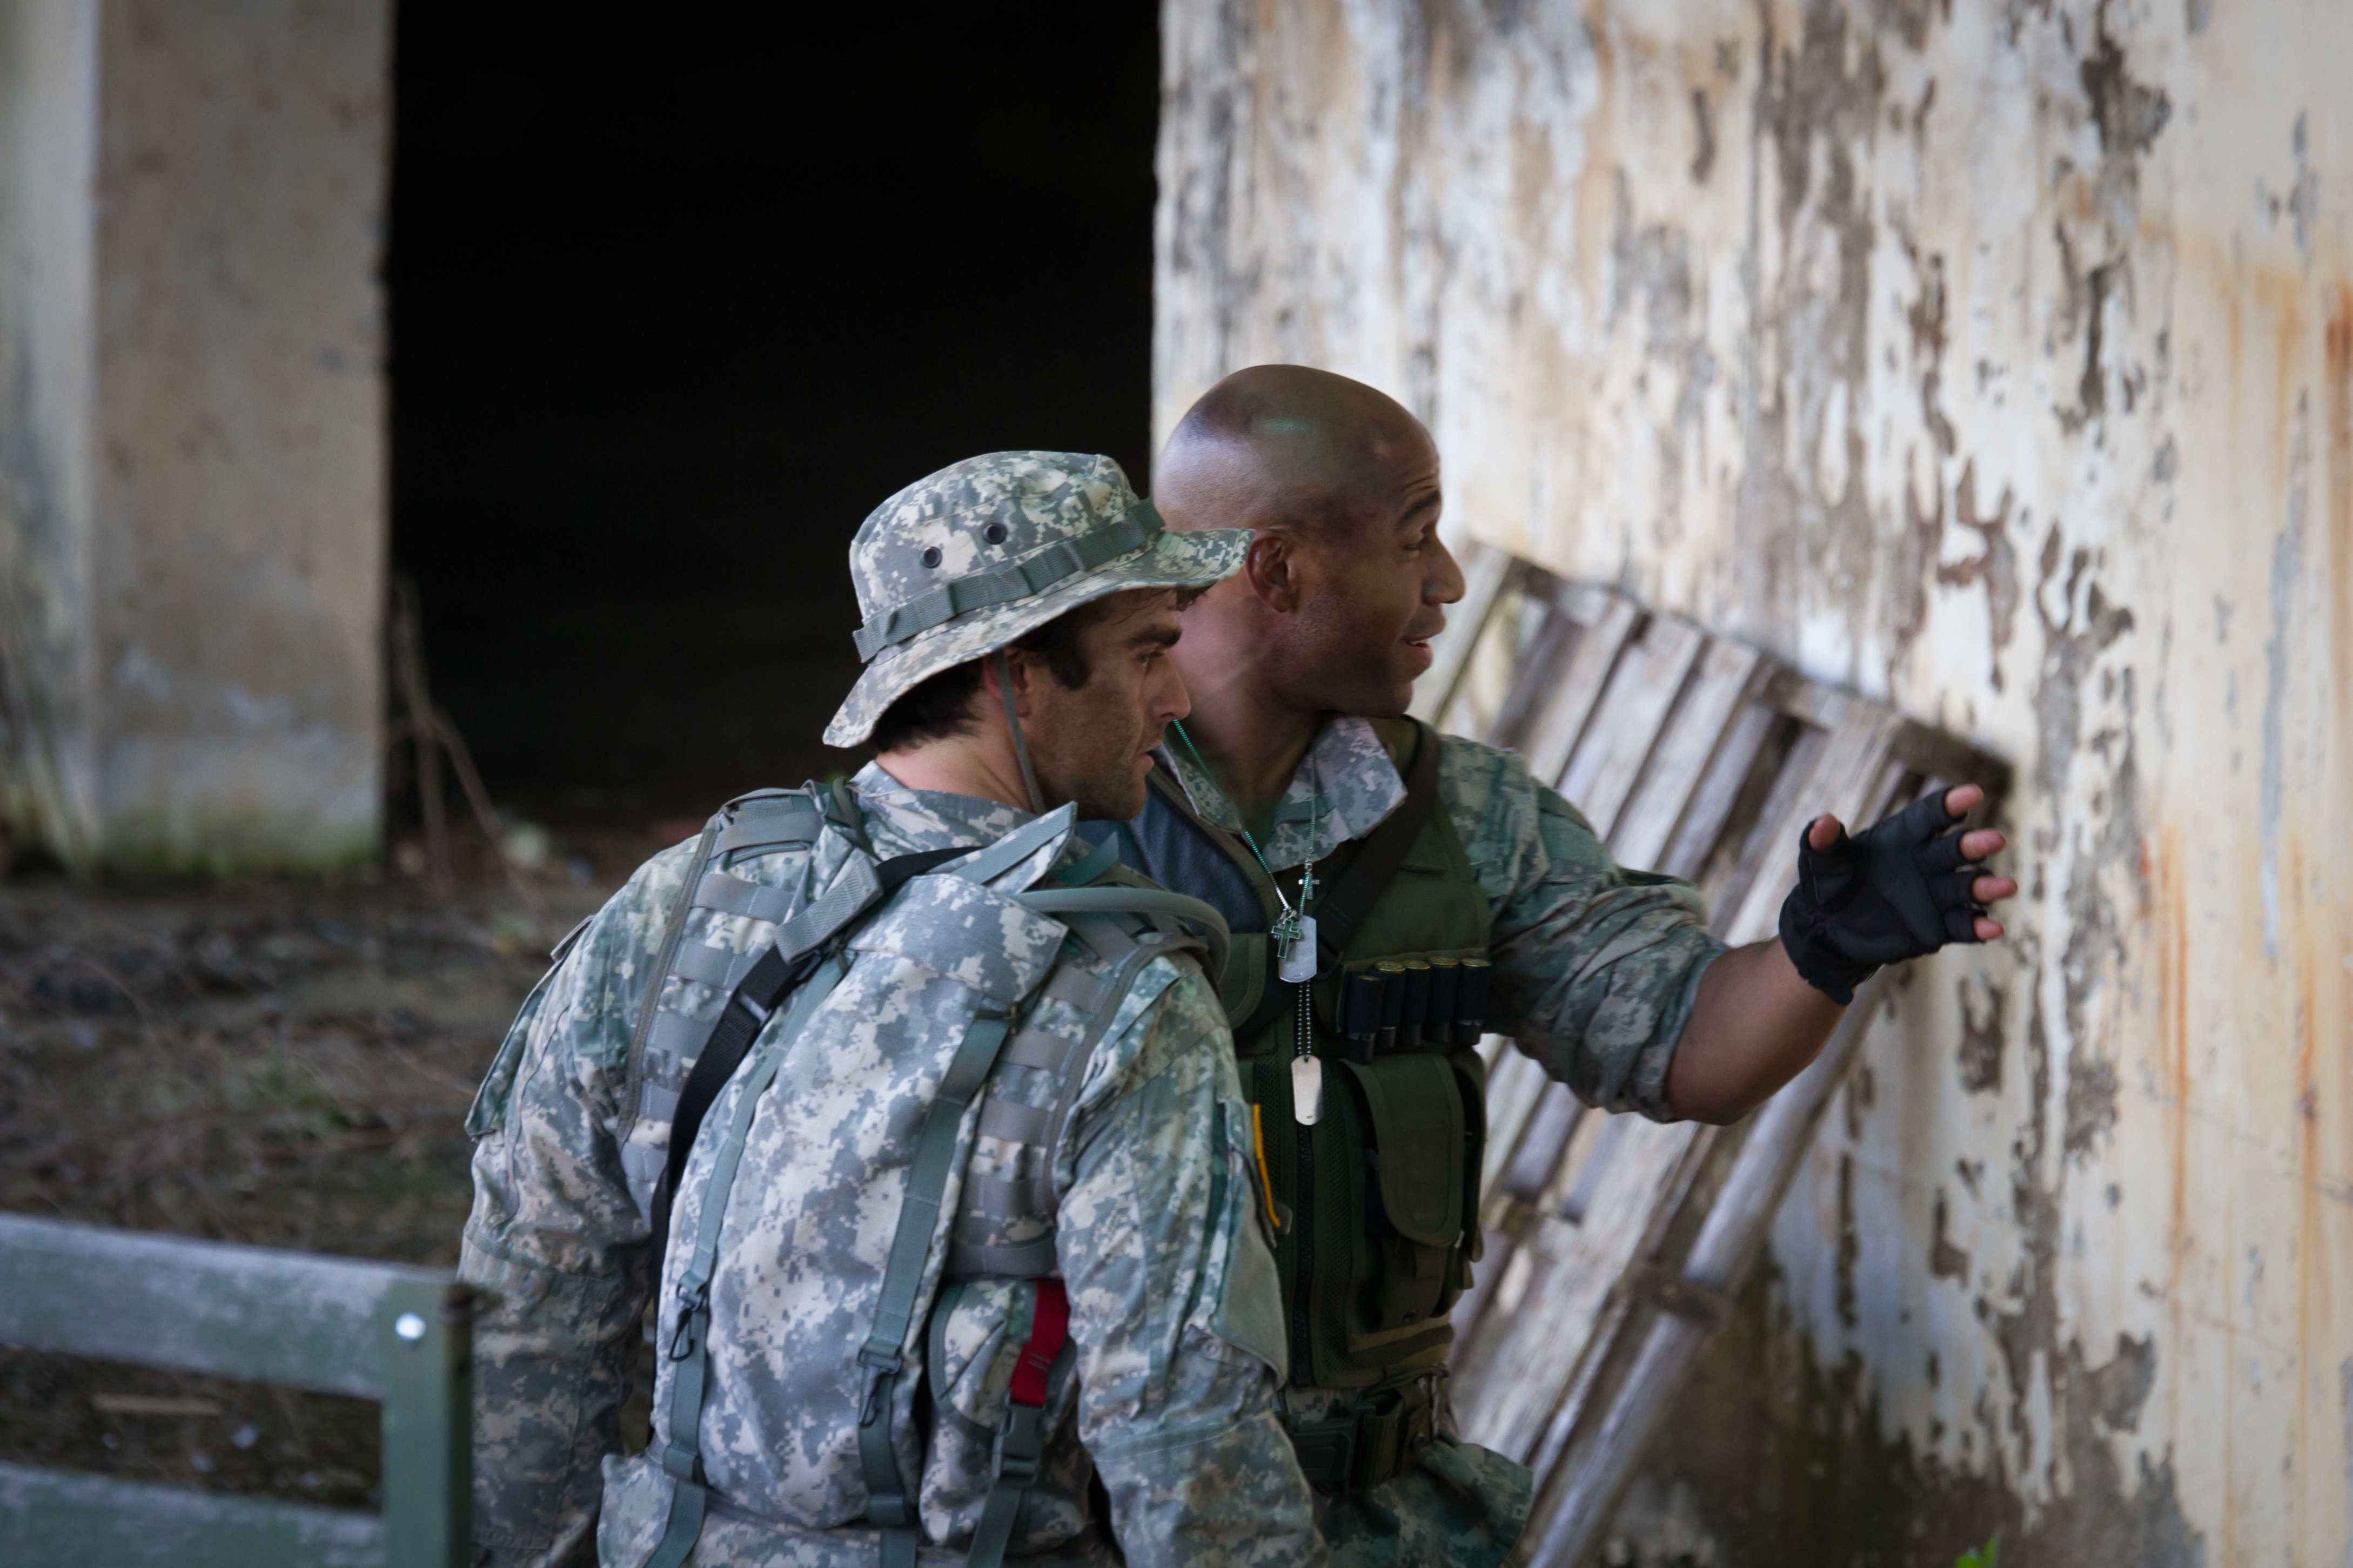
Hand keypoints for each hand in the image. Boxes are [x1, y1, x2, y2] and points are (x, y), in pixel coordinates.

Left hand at [1804, 783, 2015, 940]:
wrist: (1829, 931)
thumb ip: (1821, 842)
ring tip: (2005, 887)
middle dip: (1974, 845)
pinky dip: (1978, 927)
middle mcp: (1926, 862)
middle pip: (1955, 850)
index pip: (1930, 816)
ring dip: (1985, 886)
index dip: (1950, 804)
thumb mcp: (1819, 864)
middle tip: (1994, 840)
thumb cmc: (1828, 886)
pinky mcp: (1938, 927)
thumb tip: (1822, 822)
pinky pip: (1963, 926)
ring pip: (1966, 887)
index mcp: (1902, 837)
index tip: (1973, 794)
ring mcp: (1935, 895)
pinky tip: (1993, 929)